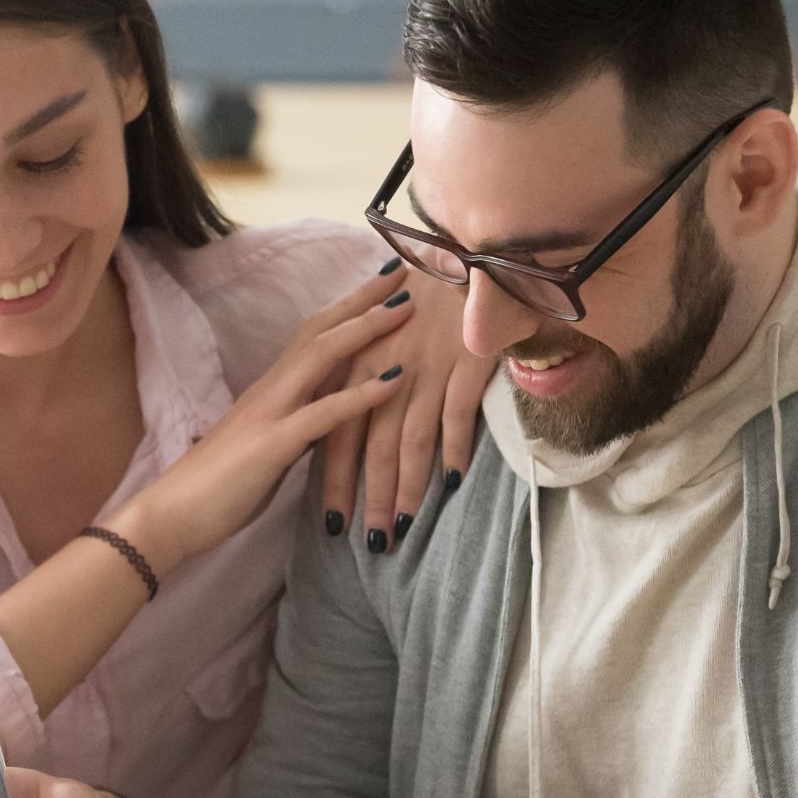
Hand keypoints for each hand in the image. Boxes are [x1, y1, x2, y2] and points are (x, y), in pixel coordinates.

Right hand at [114, 272, 413, 570]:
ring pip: (322, 356)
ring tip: (406, 307)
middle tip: (405, 270)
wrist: (171, 515)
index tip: (384, 284)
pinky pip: (324, 413)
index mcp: (271, 389)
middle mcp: (272, 389)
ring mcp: (271, 412)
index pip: (313, 334)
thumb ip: (297, 425)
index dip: (348, 307)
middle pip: (321, 329)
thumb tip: (329, 418)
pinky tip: (396, 380)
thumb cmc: (218, 487)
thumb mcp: (268, 446)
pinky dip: (363, 394)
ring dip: (367, 329)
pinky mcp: (273, 445)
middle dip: (363, 298)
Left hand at [318, 263, 492, 552]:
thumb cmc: (423, 298)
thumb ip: (366, 379)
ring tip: (404, 528)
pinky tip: (452, 483)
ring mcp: (425, 368)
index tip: (333, 523)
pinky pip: (456, 415)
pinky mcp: (463, 363)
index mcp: (358, 365)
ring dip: (407, 489)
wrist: (464, 252)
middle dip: (369, 499)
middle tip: (370, 545)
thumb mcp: (381, 336)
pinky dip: (455, 450)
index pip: (338, 433)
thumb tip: (355, 426)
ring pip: (410, 441)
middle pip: (372, 447)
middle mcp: (385, 371)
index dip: (335, 480)